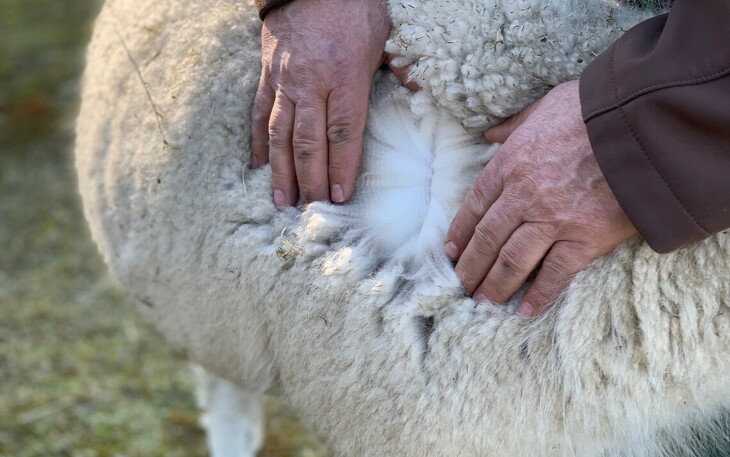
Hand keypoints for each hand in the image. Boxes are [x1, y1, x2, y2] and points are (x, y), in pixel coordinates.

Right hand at [251, 0, 390, 205]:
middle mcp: (311, 83)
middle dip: (310, 179)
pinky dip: (258, 141)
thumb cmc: (354, 7)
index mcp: (344, 76)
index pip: (343, 133)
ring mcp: (284, 80)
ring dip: (281, 170)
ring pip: (280, 133)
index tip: (340, 197)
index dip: (341, 167)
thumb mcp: (386, 32)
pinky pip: (259, 112)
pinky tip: (258, 166)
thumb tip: (418, 93)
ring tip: (282, 200)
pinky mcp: (266, 74)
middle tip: (311, 209)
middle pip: (309, 142)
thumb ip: (399, 67)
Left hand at [444, 81, 637, 316]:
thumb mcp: (545, 106)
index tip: (450, 252)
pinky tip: (524, 310)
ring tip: (482, 301)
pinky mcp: (584, 239)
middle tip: (461, 285)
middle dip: (471, 266)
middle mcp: (524, 197)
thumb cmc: (592, 110)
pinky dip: (539, 294)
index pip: (475, 206)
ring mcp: (552, 220)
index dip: (460, 232)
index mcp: (510, 165)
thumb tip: (491, 133)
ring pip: (513, 261)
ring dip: (495, 284)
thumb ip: (515, 124)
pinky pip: (555, 273)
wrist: (640, 125)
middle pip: (487, 239)